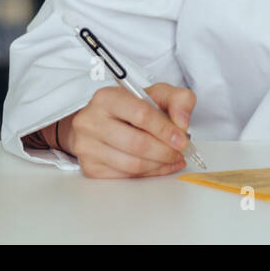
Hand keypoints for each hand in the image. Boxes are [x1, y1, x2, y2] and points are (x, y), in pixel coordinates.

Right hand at [65, 82, 196, 178]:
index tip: (182, 139)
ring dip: (159, 164)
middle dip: (165, 151)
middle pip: (137, 143)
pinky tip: (159, 165)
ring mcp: (87, 146)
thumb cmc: (130, 108)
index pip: (141, 115)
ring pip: (132, 164)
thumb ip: (178, 99)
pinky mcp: (90, 167)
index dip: (165, 129)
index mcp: (106, 97)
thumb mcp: (156, 94)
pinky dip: (149, 173)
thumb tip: (182, 123)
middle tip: (180, 152)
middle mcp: (90, 121)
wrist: (100, 121)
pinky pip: (126, 176)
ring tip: (172, 158)